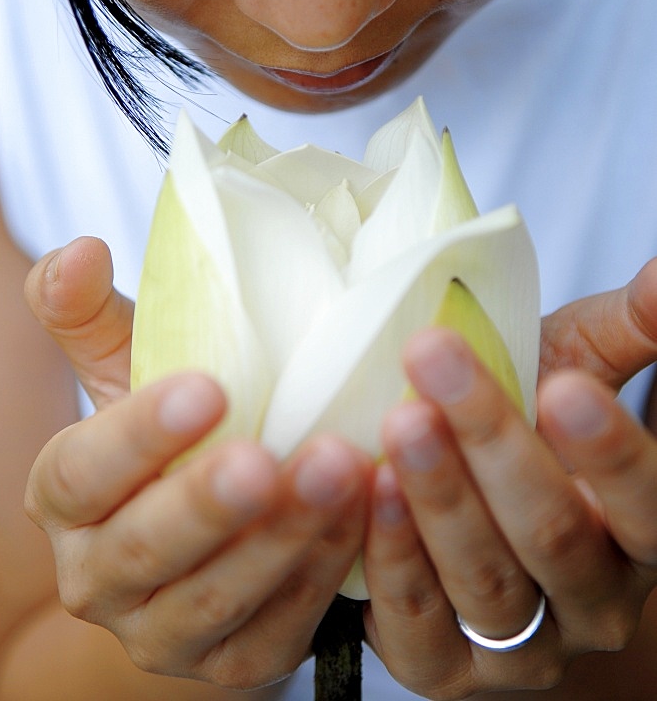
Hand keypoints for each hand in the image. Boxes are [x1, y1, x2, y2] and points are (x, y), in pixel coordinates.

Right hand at [24, 237, 371, 687]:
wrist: (204, 531)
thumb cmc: (171, 434)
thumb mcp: (128, 368)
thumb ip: (92, 312)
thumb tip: (83, 250)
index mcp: (68, 498)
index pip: (84, 473)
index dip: (139, 435)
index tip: (210, 387)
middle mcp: (100, 576)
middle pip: (143, 550)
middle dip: (208, 505)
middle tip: (269, 459)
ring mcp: (164, 632)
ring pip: (216, 600)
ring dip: (281, 541)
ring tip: (342, 473)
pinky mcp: (232, 662)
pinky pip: (278, 632)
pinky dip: (323, 576)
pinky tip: (368, 518)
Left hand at [362, 263, 656, 698]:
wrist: (475, 510)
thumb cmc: (529, 422)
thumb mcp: (579, 369)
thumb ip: (626, 331)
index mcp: (638, 533)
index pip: (646, 505)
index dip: (610, 453)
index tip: (562, 386)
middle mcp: (594, 600)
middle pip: (553, 533)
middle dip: (492, 442)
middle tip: (436, 358)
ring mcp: (524, 648)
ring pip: (487, 583)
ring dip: (439, 500)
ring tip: (400, 422)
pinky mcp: (446, 669)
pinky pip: (418, 624)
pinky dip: (391, 558)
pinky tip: (367, 488)